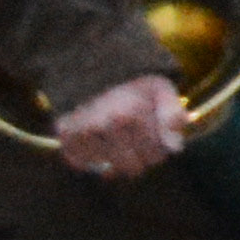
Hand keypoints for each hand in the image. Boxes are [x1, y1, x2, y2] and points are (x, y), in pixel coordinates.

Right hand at [52, 73, 189, 180]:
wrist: (92, 70)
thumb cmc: (132, 86)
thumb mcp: (161, 91)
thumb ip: (174, 116)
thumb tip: (174, 147)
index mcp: (131, 115)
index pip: (154, 157)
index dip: (159, 150)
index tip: (154, 136)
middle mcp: (103, 124)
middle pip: (132, 167)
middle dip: (139, 158)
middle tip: (136, 141)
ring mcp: (81, 131)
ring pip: (108, 170)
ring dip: (115, 161)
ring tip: (117, 142)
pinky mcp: (65, 135)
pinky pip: (81, 164)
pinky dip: (90, 160)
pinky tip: (97, 146)